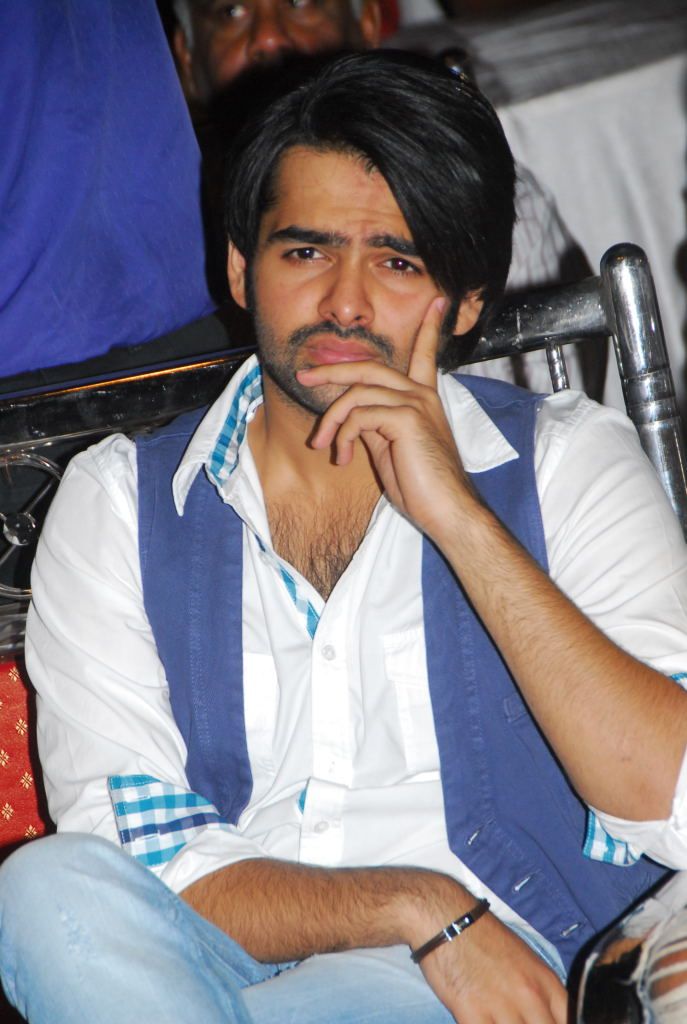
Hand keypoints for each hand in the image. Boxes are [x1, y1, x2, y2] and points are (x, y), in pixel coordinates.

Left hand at [297, 297, 474, 543]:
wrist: (446, 509)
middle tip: (304, 374)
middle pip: (369, 367)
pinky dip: (343, 435)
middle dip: (332, 369)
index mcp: (422, 398)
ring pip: (357, 393)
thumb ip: (375, 425)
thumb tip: (351, 417)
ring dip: (331, 420)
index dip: (429, 327)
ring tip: (324, 445)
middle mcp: (421, 395)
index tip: (436, 300)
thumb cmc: (421, 486)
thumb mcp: (391, 449)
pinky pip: (359, 415)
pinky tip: (344, 457)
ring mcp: (415, 404)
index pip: (425, 353)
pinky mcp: (407, 419)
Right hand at [420, 911, 567, 1023]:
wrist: (447, 919)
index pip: (572, 1021)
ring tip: (496, 1021)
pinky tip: (480, 1023)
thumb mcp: (525, 961)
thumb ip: (541, 995)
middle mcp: (530, 996)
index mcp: (546, 982)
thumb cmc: (484, 937)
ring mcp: (503, 1006)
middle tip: (515, 1023)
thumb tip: (547, 1020)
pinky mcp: (472, 1014)